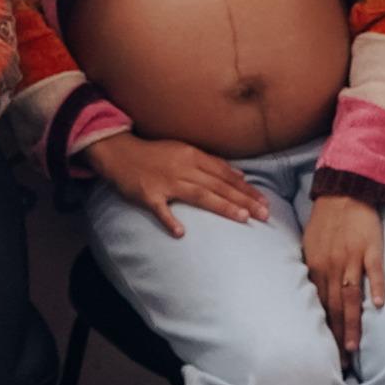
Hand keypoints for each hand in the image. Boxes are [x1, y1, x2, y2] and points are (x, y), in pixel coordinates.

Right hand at [84, 134, 268, 237]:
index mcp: (193, 156)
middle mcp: (183, 167)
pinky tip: (180, 232)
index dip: (246, 188)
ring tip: (241, 218)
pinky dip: (169, 220)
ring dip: (221, 206)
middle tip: (264, 214)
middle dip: (243, 200)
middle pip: (218, 185)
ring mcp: (166, 181)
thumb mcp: (185, 151)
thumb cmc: (155, 154)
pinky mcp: (148, 194)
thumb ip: (212, 163)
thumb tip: (240, 174)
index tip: (264, 201)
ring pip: (199, 195)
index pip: (226, 174)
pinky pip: (160, 209)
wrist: (120, 153)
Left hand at [301, 192, 384, 359]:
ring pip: (350, 296)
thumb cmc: (326, 220)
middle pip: (333, 307)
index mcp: (315, 266)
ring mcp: (352, 258)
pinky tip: (378, 307)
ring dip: (351, 323)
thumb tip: (310, 295)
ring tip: (352, 347)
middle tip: (339, 363)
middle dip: (335, 336)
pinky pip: (374, 271)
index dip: (321, 330)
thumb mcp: (309, 245)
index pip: (318, 306)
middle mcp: (331, 266)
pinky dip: (375, 288)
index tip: (323, 354)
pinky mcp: (371, 248)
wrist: (344, 190)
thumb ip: (311, 270)